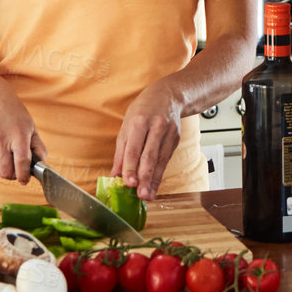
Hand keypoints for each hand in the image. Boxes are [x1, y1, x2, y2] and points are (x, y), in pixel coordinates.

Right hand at [0, 76, 44, 183]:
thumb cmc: (12, 110)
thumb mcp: (31, 126)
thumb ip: (38, 147)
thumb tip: (42, 165)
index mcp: (18, 135)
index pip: (22, 163)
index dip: (24, 176)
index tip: (25, 180)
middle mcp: (1, 139)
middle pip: (5, 172)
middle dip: (13, 176)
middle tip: (16, 170)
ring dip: (3, 166)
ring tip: (6, 152)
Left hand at [112, 80, 181, 200]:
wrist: (167, 96)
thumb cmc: (142, 112)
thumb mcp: (126, 127)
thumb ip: (121, 153)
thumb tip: (115, 175)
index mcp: (139, 122)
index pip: (134, 149)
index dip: (131, 167)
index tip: (128, 183)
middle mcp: (155, 127)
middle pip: (149, 156)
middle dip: (144, 177)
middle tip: (140, 195)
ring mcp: (168, 133)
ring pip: (160, 161)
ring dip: (154, 180)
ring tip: (148, 195)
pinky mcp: (176, 139)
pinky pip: (166, 160)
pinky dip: (160, 175)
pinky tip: (155, 186)